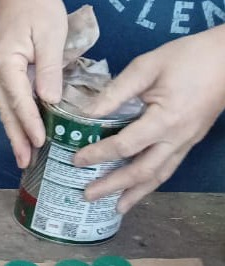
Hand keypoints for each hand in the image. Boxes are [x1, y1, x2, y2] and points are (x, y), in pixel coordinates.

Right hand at [0, 0, 67, 167]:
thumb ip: (50, 68)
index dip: (30, 123)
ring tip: (24, 156)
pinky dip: (15, 119)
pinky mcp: (0, 73)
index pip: (19, 100)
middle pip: (6, 112)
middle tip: (25, 163)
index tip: (40, 142)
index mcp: (5, 62)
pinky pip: (7, 101)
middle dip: (16, 138)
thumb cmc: (36, 6)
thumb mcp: (51, 33)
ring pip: (5, 110)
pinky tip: (23, 133)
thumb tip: (50, 100)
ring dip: (14, 133)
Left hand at [75, 25, 224, 212]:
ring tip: (115, 208)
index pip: (124, 146)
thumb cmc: (190, 57)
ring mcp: (186, 142)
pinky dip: (151, 183)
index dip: (98, 154)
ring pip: (158, 176)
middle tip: (87, 195)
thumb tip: (87, 113)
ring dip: (135, 193)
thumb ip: (116, 91)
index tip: (76, 159)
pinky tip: (138, 189)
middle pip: (141, 171)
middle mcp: (176, 138)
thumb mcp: (147, 66)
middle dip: (112, 186)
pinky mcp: (190, 141)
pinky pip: (168, 168)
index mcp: (165, 119)